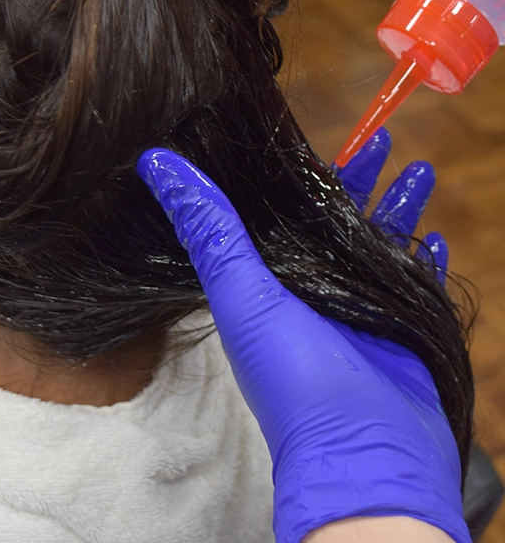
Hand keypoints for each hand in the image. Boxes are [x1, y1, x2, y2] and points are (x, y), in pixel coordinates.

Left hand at [137, 149, 469, 542]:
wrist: (364, 452)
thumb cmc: (295, 376)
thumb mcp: (243, 295)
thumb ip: (207, 230)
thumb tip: (155, 163)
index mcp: (272, 278)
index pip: (282, 211)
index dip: (294, 175)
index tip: (304, 138)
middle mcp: (314, 287)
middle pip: (335, 219)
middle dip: (358, 179)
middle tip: (381, 139)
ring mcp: (359, 305)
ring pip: (379, 241)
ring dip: (399, 207)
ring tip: (419, 168)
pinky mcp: (400, 324)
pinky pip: (415, 278)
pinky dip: (423, 256)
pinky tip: (436, 233)